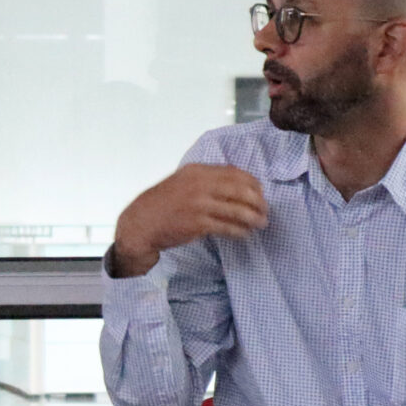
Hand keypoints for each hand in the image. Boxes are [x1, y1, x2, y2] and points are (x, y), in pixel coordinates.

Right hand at [108, 165, 268, 276]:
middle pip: (240, 190)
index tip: (261, 193)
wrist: (140, 224)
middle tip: (265, 211)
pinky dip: (239, 231)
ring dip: (253, 218)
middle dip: (258, 201)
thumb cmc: (163, 205)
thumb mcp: (182, 182)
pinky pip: (227, 227)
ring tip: (260, 224)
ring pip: (237, 210)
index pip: (235, 173)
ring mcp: (198, 204)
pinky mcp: (197, 224)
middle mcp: (199, 185)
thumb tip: (236, 186)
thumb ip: (206, 180)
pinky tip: (244, 234)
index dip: (253, 183)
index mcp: (197, 171)